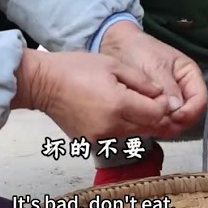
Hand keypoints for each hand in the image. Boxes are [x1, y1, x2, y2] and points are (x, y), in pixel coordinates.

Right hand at [18, 48, 173, 141]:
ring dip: (138, 121)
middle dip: (154, 115)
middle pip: (148, 128)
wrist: (43, 84)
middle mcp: (111, 127)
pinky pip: (116, 136)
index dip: (164, 105)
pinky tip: (111, 111)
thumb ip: (141, 81)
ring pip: (133, 134)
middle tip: (150, 100)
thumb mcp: (113, 65)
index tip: (160, 96)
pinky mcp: (92, 142)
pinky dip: (121, 126)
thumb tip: (161, 94)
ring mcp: (100, 137)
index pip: (157, 114)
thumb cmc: (74, 69)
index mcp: (119, 105)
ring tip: (127, 103)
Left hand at [98, 21, 207, 137]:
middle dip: (176, 122)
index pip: (200, 100)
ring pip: (175, 122)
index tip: (175, 117)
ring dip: (165, 127)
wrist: (117, 48)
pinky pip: (161, 122)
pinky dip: (155, 126)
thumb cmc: (139, 51)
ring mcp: (170, 101)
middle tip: (160, 124)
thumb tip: (176, 110)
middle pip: (189, 115)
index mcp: (190, 76)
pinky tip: (144, 125)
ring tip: (150, 125)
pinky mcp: (156, 109)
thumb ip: (167, 87)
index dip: (190, 112)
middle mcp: (183, 91)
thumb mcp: (155, 66)